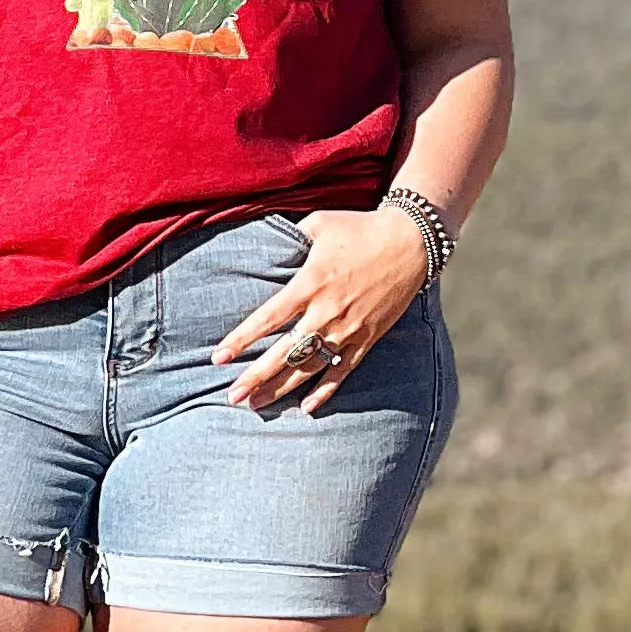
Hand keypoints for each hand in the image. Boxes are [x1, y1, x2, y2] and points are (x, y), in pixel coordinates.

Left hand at [213, 205, 433, 413]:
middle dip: (256, 376)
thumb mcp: (318, 224)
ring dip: (282, 388)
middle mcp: (327, 311)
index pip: (268, 318)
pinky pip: (343, 371)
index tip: (219, 357)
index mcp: (311, 282)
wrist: (411, 242)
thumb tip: (262, 241)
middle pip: (285, 352)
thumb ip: (288, 236)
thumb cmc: (359, 228)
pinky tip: (306, 408)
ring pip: (310, 366)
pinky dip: (325, 391)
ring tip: (257, 404)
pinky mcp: (368, 338)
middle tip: (232, 396)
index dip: (242, 339)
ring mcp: (349, 328)